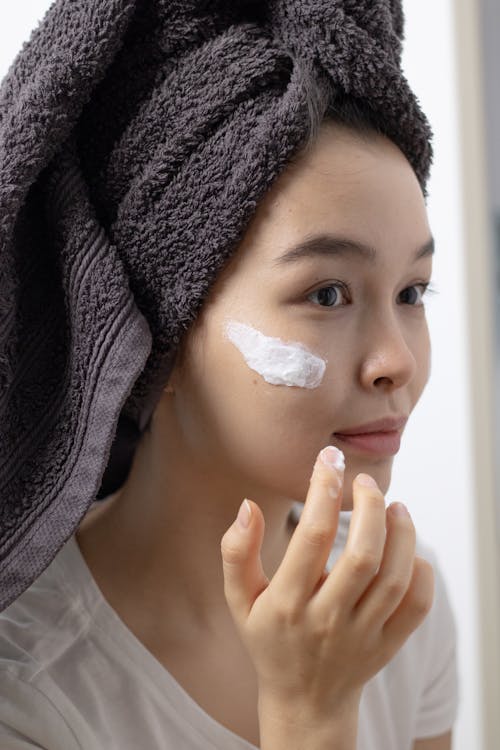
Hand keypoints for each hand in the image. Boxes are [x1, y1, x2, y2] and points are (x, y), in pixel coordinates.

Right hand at [220, 447, 433, 747]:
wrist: (304, 702)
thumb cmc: (269, 640)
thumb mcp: (239, 599)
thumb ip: (236, 552)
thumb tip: (247, 506)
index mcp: (288, 603)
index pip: (311, 537)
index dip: (322, 489)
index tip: (328, 458)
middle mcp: (327, 619)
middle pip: (363, 555)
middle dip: (368, 507)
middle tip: (365, 480)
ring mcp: (362, 635)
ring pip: (395, 578)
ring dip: (402, 533)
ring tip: (395, 505)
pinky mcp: (388, 644)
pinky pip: (416, 606)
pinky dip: (420, 571)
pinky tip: (408, 549)